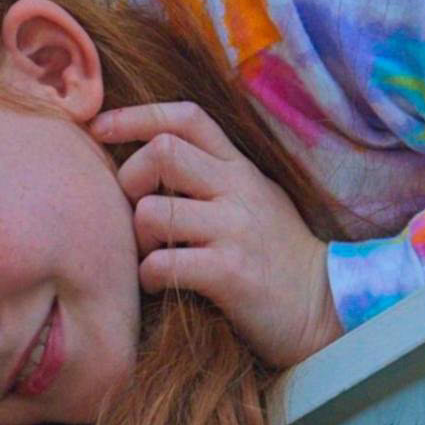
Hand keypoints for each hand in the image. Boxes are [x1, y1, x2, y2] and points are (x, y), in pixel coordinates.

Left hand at [90, 99, 343, 369]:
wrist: (324, 307)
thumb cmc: (276, 259)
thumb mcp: (252, 201)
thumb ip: (210, 177)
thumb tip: (148, 161)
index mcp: (239, 168)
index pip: (185, 118)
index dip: (136, 116)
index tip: (99, 129)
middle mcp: (237, 189)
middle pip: (161, 152)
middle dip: (129, 179)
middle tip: (133, 212)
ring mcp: (234, 229)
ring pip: (153, 210)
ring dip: (137, 238)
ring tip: (150, 256)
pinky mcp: (230, 273)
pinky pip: (162, 263)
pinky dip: (149, 276)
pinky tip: (161, 284)